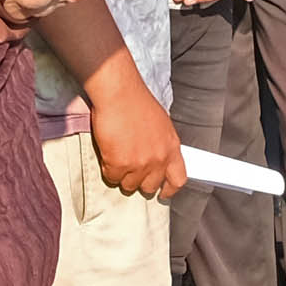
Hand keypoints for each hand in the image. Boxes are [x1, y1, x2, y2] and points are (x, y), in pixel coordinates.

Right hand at [90, 73, 188, 197]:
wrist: (119, 93)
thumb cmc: (137, 102)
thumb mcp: (161, 125)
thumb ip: (162, 145)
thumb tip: (157, 157)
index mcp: (171, 148)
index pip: (178, 179)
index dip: (169, 189)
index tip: (162, 192)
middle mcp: (158, 159)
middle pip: (149, 186)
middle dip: (139, 182)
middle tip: (130, 171)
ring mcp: (139, 164)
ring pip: (129, 185)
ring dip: (122, 175)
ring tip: (117, 157)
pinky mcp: (120, 164)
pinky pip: (112, 177)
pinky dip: (108, 169)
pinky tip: (108, 154)